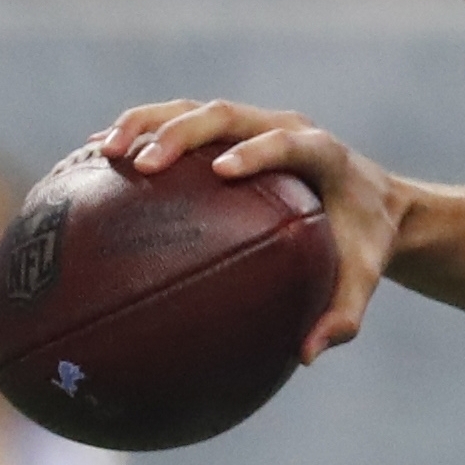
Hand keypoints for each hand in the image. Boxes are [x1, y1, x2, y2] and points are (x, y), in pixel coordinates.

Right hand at [94, 99, 408, 363]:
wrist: (372, 204)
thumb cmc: (363, 244)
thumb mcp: (362, 279)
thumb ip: (343, 314)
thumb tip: (308, 355)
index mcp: (324, 155)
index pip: (288, 143)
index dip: (258, 150)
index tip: (222, 170)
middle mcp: (285, 127)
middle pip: (227, 114)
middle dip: (182, 132)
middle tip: (143, 164)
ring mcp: (254, 124)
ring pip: (195, 110)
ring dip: (148, 124)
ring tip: (103, 152)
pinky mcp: (231, 131)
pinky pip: (180, 124)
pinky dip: (140, 134)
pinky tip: (92, 159)